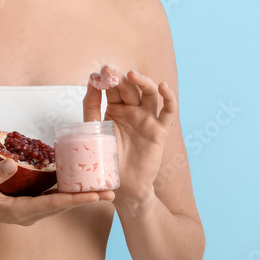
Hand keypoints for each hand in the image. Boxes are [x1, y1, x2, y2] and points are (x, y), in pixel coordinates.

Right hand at [0, 158, 114, 227]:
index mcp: (20, 212)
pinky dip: (67, 192)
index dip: (75, 199)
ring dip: (81, 196)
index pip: (53, 205)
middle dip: (87, 199)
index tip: (94, 196)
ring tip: (103, 190)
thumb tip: (13, 163)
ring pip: (61, 203)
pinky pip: (53, 198)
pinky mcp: (29, 204)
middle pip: (64, 205)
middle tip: (111, 193)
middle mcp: (30, 214)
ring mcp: (31, 211)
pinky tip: (78, 183)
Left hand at [83, 65, 177, 202]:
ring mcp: (147, 119)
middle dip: (120, 78)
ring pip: (149, 93)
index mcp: (115, 110)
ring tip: (132, 75)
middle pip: (129, 88)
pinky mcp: (159, 130)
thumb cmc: (106, 161)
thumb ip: (91, 107)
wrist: (122, 187)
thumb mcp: (93, 131)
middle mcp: (132, 111)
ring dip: (143, 81)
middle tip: (110, 72)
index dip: (106, 79)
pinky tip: (163, 87)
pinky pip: (168, 111)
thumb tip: (90, 81)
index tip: (98, 72)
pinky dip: (169, 97)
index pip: (112, 89)